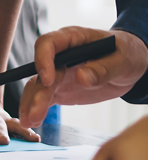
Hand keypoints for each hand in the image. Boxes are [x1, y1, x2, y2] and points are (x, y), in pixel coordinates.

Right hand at [19, 27, 147, 126]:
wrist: (129, 64)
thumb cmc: (126, 53)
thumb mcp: (122, 59)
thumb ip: (103, 69)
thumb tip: (82, 78)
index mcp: (72, 39)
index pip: (49, 43)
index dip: (43, 59)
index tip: (48, 80)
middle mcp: (59, 55)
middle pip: (42, 71)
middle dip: (37, 92)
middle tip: (35, 112)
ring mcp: (58, 73)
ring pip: (38, 86)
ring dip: (31, 103)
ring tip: (29, 121)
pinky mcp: (60, 88)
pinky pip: (45, 97)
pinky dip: (37, 108)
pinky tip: (32, 121)